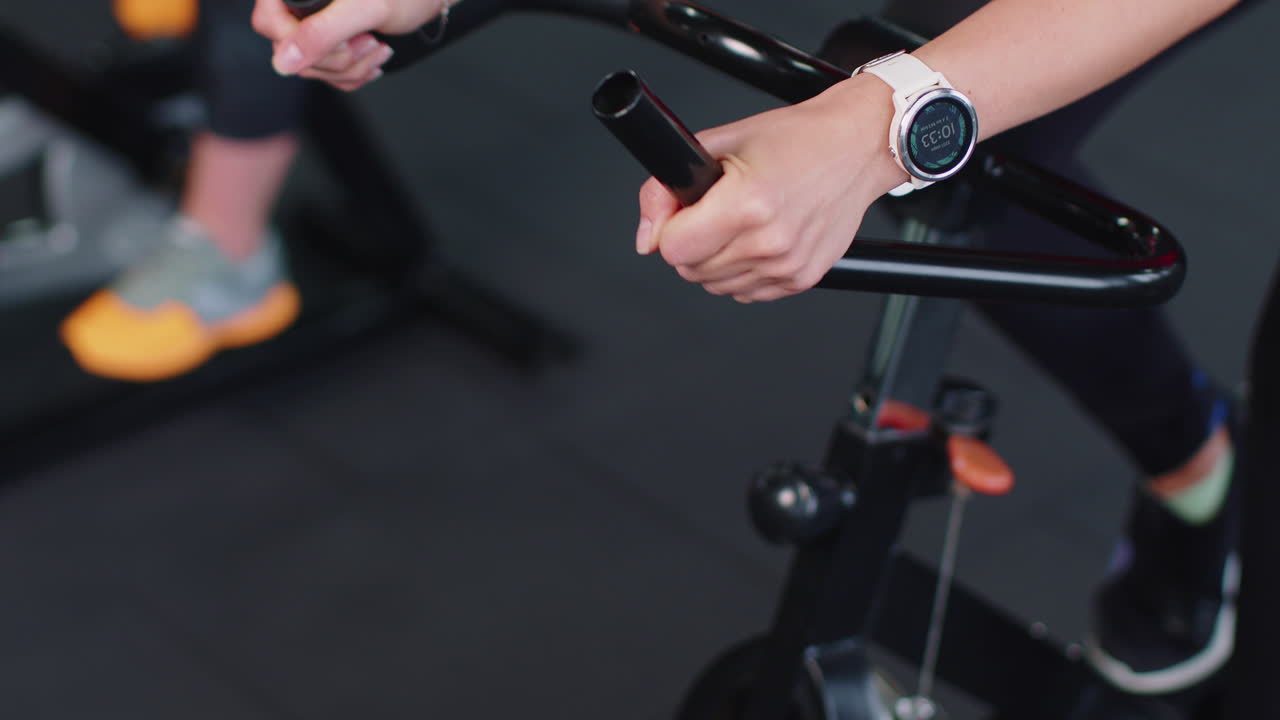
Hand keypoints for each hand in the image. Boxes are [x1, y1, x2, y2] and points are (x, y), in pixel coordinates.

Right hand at [252, 0, 448, 90]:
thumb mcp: (365, 9)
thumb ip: (321, 32)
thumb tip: (284, 61)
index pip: (268, 20)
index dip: (299, 41)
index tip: (340, 40)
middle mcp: (300, 5)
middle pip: (290, 52)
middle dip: (337, 58)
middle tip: (369, 40)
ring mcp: (314, 26)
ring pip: (312, 68)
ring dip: (351, 68)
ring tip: (378, 45)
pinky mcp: (330, 44)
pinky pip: (329, 75)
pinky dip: (355, 74)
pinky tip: (374, 56)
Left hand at [636, 76, 906, 302]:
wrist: (856, 146)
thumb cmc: (798, 139)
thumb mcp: (721, 143)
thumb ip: (667, 188)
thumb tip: (646, 237)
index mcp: (746, 204)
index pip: (673, 248)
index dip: (669, 228)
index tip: (683, 213)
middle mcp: (769, 242)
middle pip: (691, 271)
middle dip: (692, 243)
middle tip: (715, 211)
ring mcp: (787, 266)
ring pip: (716, 286)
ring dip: (716, 260)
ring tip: (741, 222)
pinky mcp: (802, 279)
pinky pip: (747, 293)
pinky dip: (743, 271)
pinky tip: (759, 238)